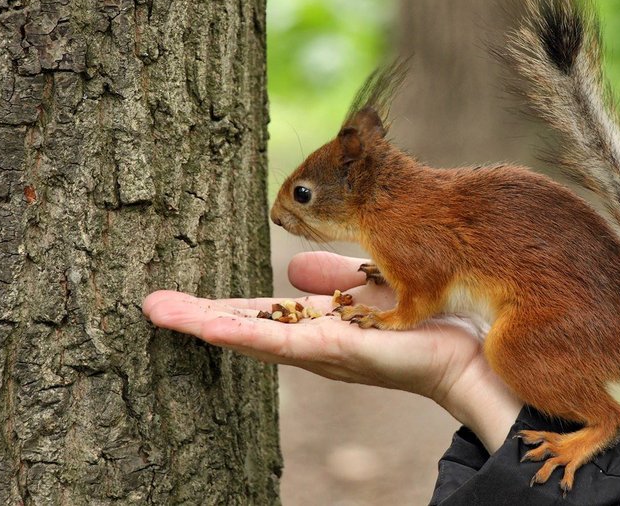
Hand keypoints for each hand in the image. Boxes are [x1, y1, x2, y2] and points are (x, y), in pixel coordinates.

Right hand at [142, 251, 522, 451]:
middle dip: (201, 317)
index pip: (263, 314)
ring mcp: (323, 349)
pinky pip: (286, 341)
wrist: (466, 351)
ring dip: (207, 324)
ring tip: (163, 313)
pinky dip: (246, 334)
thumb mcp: (368, 289)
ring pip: (255, 336)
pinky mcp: (337, 351)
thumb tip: (294, 268)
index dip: (222, 306)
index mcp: (321, 325)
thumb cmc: (425, 324)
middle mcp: (315, 341)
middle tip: (153, 305)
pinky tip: (211, 326)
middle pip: (248, 328)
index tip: (183, 296)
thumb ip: (334, 277)